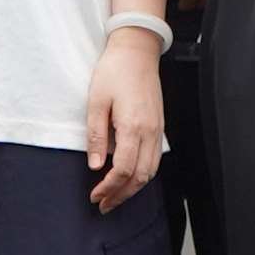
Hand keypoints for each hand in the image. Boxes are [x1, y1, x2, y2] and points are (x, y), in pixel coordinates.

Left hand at [83, 27, 167, 209]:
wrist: (137, 50)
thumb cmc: (114, 71)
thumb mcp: (96, 102)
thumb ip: (96, 136)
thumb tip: (95, 164)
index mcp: (133, 126)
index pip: (122, 170)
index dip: (108, 188)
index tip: (95, 196)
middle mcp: (150, 132)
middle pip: (140, 177)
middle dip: (121, 195)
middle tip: (103, 204)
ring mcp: (158, 129)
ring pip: (151, 171)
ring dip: (133, 188)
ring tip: (116, 196)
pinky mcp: (159, 125)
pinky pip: (156, 159)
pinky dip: (144, 174)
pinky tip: (131, 177)